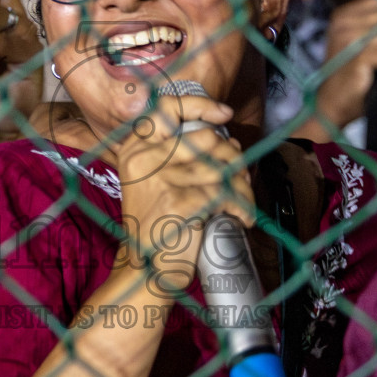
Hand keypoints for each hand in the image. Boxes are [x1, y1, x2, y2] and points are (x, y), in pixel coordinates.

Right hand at [116, 95, 253, 296]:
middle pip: (207, 138)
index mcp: (134, 148)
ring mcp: (161, 179)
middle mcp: (143, 158)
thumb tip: (229, 140)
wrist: (147, 271)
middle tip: (237, 177)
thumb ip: (181, 154)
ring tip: (241, 202)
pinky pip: (227, 193)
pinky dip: (241, 206)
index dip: (200, 105)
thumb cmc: (158, 224)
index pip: (167, 108)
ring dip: (241, 185)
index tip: (223, 114)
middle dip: (232, 156)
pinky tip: (241, 218)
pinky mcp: (181, 201)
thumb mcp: (155, 181)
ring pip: (223, 166)